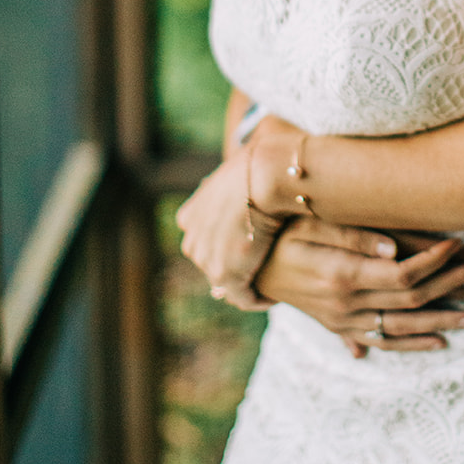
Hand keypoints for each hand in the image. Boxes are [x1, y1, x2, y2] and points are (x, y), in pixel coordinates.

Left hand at [175, 146, 283, 310]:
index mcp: (189, 216)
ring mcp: (206, 260)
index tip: (248, 249)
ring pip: (227, 282)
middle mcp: (191, 239)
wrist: (265, 174)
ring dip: (248, 284)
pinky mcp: (226, 277)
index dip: (227, 246)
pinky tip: (274, 294)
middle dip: (235, 269)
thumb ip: (237, 182)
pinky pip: (244, 297)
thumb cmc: (260, 163)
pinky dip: (259, 299)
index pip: (205, 240)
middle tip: (261, 271)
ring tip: (271, 284)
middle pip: (213, 263)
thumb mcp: (239, 170)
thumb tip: (252, 164)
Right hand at [254, 218, 463, 356]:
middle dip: (449, 286)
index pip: (402, 274)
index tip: (459, 243)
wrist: (248, 266)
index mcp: (341, 276)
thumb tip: (392, 246)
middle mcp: (345, 305)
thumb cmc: (282, 232)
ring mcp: (342, 321)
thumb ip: (351, 233)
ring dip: (440, 322)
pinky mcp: (339, 328)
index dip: (435, 260)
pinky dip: (411, 344)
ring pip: (401, 328)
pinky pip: (382, 342)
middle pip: (410, 301)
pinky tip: (438, 343)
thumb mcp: (310, 223)